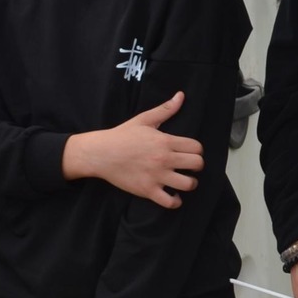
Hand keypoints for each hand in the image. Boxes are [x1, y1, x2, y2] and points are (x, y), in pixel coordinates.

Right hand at [63, 92, 203, 206]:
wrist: (99, 153)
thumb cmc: (122, 136)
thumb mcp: (144, 120)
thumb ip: (165, 110)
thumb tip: (181, 96)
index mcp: (165, 141)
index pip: (197, 148)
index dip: (196, 151)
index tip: (190, 153)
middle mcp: (164, 159)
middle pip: (197, 164)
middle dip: (196, 166)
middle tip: (188, 167)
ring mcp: (156, 176)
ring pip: (188, 184)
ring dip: (190, 184)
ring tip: (183, 181)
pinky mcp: (147, 190)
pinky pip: (170, 201)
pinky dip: (175, 201)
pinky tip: (173, 196)